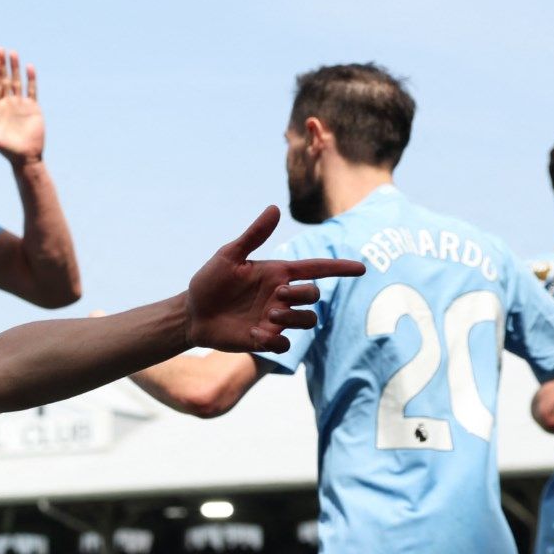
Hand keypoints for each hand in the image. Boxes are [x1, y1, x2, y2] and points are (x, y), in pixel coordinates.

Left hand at [0, 49, 43, 164]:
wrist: (25, 157)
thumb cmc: (7, 150)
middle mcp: (8, 104)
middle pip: (4, 80)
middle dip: (2, 66)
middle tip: (0, 49)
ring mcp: (21, 104)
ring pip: (17, 82)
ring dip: (15, 68)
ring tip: (13, 53)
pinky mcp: (33, 107)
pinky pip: (32, 90)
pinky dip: (31, 79)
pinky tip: (29, 67)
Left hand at [185, 206, 365, 351]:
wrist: (192, 312)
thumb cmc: (210, 281)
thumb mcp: (229, 255)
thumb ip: (253, 235)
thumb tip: (274, 208)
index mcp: (277, 273)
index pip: (316, 269)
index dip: (339, 268)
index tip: (361, 268)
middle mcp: (281, 296)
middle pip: (314, 295)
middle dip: (303, 295)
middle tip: (277, 294)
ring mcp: (274, 319)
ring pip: (307, 320)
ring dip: (293, 317)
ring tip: (268, 315)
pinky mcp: (263, 339)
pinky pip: (284, 345)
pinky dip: (275, 341)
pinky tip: (255, 334)